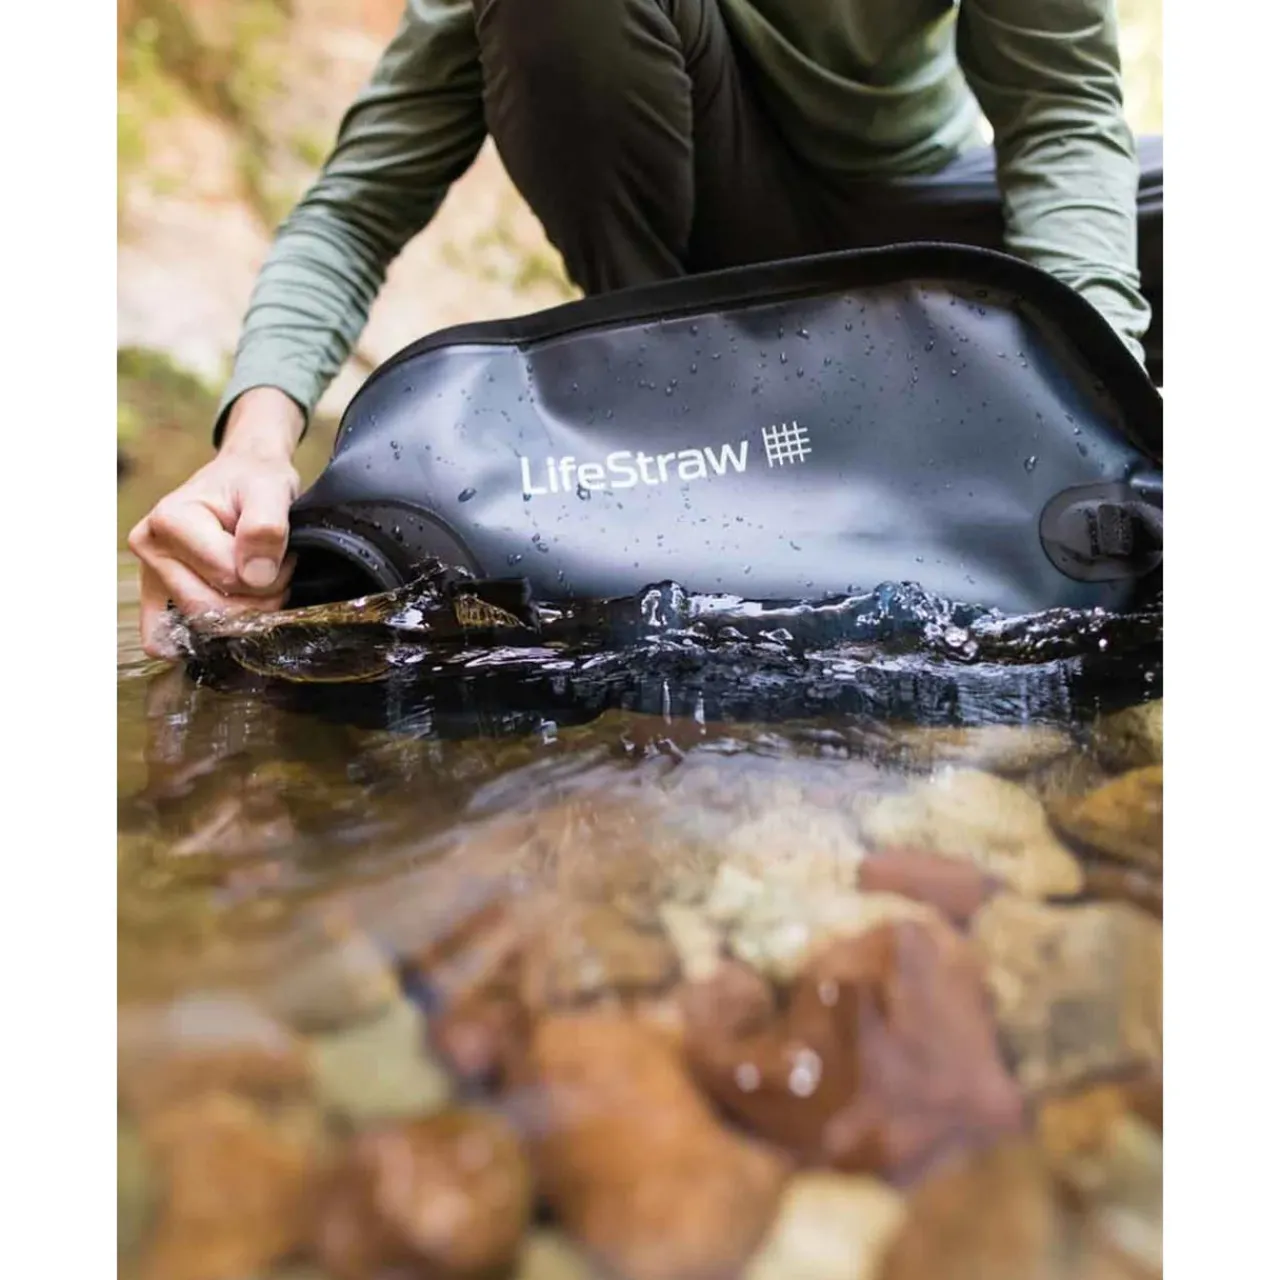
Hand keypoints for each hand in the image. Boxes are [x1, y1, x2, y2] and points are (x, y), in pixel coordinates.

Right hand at [128, 387, 304, 657]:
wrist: (243, 476)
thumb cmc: (254, 482)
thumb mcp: (270, 491)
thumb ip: (265, 528)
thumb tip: (256, 576)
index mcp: (169, 521)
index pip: (227, 577)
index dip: (268, 575)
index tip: (284, 554)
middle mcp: (150, 548)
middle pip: (209, 607)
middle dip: (258, 599)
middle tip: (278, 572)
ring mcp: (149, 573)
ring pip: (201, 622)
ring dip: (244, 612)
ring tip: (259, 580)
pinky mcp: (157, 592)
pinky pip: (165, 636)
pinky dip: (203, 636)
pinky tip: (230, 622)